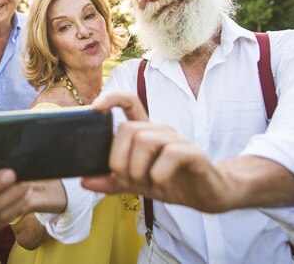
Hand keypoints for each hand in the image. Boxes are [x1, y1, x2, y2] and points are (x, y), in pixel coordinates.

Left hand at [83, 91, 229, 211]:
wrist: (209, 195)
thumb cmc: (173, 182)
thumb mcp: (138, 184)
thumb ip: (113, 181)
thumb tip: (84, 181)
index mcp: (146, 133)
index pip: (129, 102)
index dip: (112, 98)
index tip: (95, 108)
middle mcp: (160, 131)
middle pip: (129, 128)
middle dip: (119, 158)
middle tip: (126, 178)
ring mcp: (177, 141)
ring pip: (146, 139)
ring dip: (137, 167)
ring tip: (145, 183)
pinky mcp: (193, 154)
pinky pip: (171, 154)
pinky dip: (159, 172)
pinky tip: (160, 182)